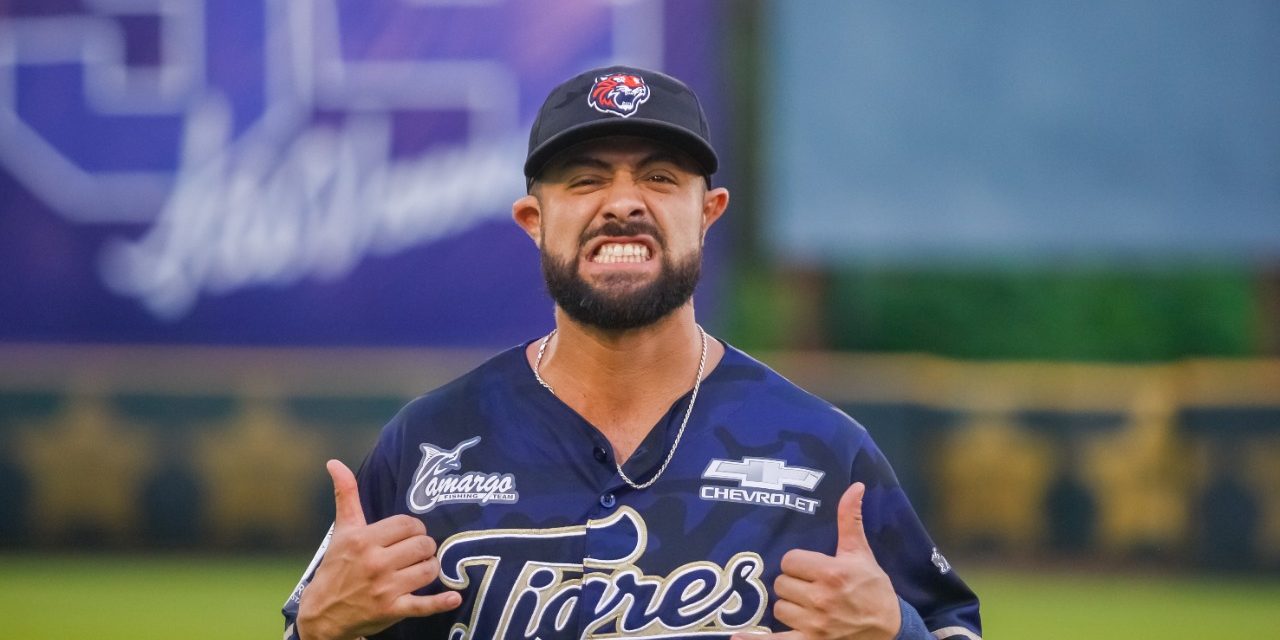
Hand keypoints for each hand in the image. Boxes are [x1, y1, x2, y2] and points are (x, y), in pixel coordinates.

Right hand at [296, 460, 461, 639]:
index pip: (408, 524)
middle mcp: (375, 562)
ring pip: (428, 569)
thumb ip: (345, 495)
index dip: (414, 528)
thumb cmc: (336, 567)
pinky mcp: (392, 610)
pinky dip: (441, 602)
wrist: (322, 613)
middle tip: (415, 552)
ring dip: (431, 568)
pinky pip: (424, 605)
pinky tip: (454, 596)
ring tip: (421, 568)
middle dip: (424, 547)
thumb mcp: (342, 530)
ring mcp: (385, 588)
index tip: (409, 534)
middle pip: (422, 544)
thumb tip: (334, 462)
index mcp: (364, 540)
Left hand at [734, 483, 899, 639]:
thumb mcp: (861, 553)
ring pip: (779, 609)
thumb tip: (855, 486)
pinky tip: (737, 637)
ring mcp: (815, 624)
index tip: (812, 569)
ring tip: (809, 607)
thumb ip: (850, 519)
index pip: (789, 561)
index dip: (798, 564)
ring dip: (789, 608)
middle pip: (781, 584)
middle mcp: (821, 599)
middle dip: (793, 585)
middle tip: (812, 588)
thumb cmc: (873, 587)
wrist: (890, 627)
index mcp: (831, 573)